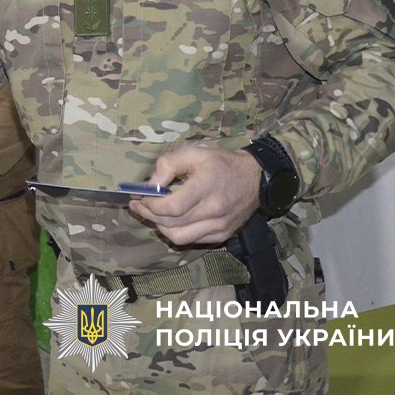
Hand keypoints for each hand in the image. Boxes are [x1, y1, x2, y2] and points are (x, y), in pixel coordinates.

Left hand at [128, 145, 261, 245]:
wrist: (256, 178)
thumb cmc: (222, 163)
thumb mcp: (194, 153)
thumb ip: (168, 165)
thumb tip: (150, 184)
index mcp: (206, 188)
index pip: (172, 207)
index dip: (151, 205)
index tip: (140, 197)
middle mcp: (213, 211)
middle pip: (172, 223)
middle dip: (149, 215)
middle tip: (138, 205)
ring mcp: (219, 227)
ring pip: (179, 237)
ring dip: (160, 227)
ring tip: (153, 214)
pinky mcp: (222, 235)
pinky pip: (192, 240)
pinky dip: (176, 232)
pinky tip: (171, 220)